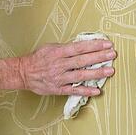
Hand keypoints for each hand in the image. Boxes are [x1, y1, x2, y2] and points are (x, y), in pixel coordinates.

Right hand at [0, 40, 115, 95]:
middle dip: (99, 57)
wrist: (23, 73)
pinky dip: (85, 90)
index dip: (94, 46)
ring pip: (81, 75)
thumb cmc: (37, 59)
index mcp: (58, 52)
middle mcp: (60, 65)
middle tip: (113, 55)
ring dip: (97, 73)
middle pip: (82, 60)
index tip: (106, 44)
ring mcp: (59, 77)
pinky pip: (74, 90)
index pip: (79, 48)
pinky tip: (97, 90)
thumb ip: (65, 48)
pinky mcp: (58, 89)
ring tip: (110, 71)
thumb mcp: (50, 48)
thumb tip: (82, 46)